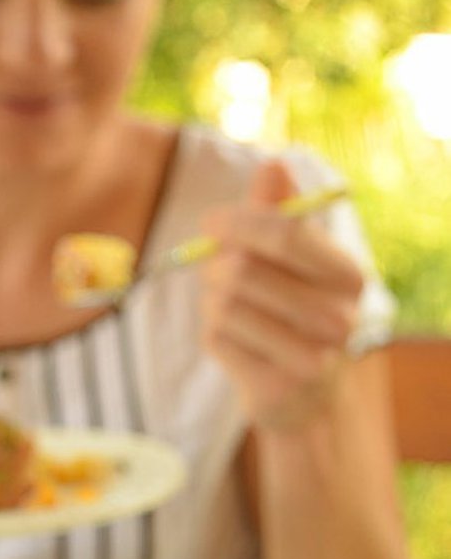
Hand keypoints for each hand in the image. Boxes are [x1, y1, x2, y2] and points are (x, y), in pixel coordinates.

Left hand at [200, 158, 364, 428]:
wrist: (303, 394)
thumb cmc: (294, 311)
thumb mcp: (294, 260)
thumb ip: (281, 213)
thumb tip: (272, 164)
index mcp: (349, 276)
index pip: (287, 234)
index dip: (240, 222)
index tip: (210, 222)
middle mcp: (338, 318)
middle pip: (245, 271)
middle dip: (216, 266)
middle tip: (213, 272)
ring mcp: (311, 358)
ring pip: (224, 306)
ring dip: (210, 301)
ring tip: (224, 307)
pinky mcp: (276, 387)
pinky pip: (216, 339)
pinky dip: (211, 333)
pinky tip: (231, 339)